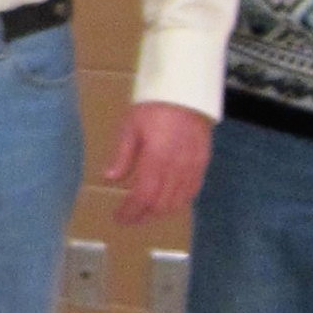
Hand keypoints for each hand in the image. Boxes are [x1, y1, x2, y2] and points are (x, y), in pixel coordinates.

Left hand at [103, 101, 212, 225]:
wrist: (186, 93)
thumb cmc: (154, 108)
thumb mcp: (131, 128)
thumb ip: (122, 156)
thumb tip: (109, 179)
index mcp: (156, 159)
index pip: (143, 197)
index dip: (130, 212)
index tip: (118, 218)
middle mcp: (177, 168)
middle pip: (160, 205)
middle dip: (143, 216)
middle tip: (128, 218)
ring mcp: (192, 167)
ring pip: (178, 202)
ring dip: (159, 212)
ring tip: (144, 213)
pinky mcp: (203, 164)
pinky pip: (192, 192)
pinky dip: (178, 202)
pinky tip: (167, 202)